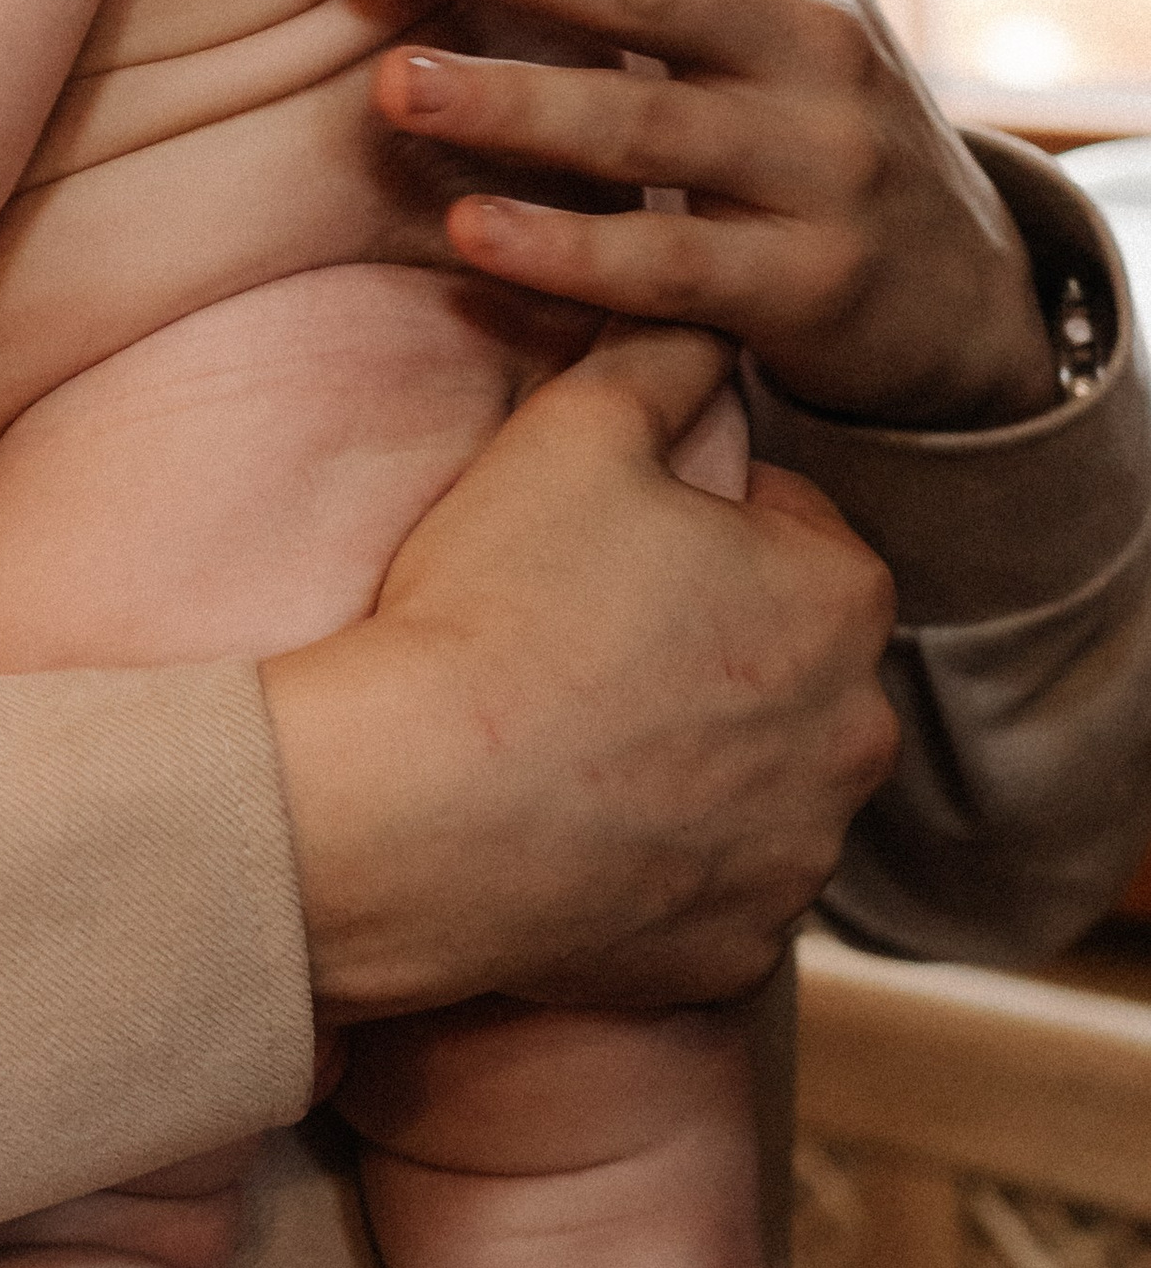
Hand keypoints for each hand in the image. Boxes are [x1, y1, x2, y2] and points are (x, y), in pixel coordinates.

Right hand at [266, 325, 898, 1017]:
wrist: (412, 812)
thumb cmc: (496, 604)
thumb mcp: (574, 431)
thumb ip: (662, 355)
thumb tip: (702, 318)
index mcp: (840, 598)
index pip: (792, 527)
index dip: (692, 520)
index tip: (606, 537)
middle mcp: (856, 735)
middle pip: (786, 656)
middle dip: (708, 637)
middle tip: (578, 628)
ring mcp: (800, 855)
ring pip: (757, 775)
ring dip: (690, 750)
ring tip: (566, 727)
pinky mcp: (736, 949)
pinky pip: (711, 885)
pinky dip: (657, 859)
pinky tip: (567, 822)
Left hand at [350, 0, 1049, 429]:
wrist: (951, 287)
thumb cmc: (800, 86)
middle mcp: (815, 38)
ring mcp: (820, 166)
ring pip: (650, 125)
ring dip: (515, 103)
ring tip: (390, 87)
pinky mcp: (809, 289)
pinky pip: (675, 267)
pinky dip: (573, 251)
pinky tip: (470, 231)